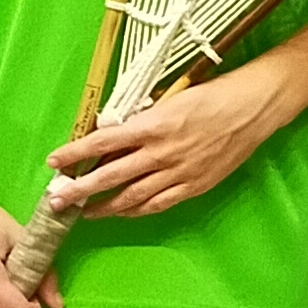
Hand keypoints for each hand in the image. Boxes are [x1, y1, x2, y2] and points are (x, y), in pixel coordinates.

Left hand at [45, 58, 292, 219]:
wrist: (252, 109)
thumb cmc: (212, 95)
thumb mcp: (170, 99)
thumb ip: (141, 119)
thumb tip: (112, 133)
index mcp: (152, 125)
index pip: (102, 142)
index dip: (75, 154)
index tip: (55, 161)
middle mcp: (160, 152)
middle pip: (109, 176)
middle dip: (79, 190)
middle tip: (56, 200)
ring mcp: (177, 173)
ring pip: (131, 197)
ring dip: (103, 206)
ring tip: (83, 212)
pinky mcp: (193, 186)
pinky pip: (157, 204)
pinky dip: (135, 210)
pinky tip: (120, 212)